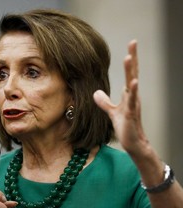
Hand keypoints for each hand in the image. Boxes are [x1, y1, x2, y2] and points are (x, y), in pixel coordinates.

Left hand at [93, 40, 148, 156]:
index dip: (131, 59)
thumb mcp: (112, 111)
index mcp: (128, 94)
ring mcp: (133, 104)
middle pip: (133, 73)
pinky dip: (132, 92)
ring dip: (130, 71)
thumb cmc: (125, 126)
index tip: (131, 44)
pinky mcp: (131, 114)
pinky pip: (131, 102)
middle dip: (133, 57)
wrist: (133, 142)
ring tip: (129, 57)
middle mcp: (132, 96)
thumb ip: (104, 102)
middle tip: (133, 42)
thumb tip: (96, 92)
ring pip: (132, 85)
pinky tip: (132, 82)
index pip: (130, 73)